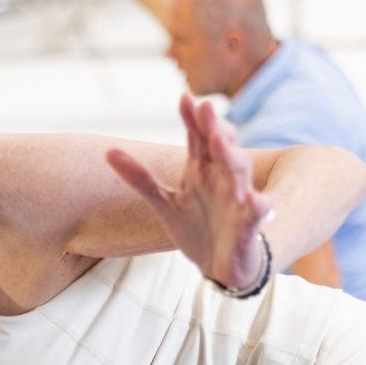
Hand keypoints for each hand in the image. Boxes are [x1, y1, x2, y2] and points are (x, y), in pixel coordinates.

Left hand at [105, 95, 273, 289]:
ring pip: (238, 172)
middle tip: (205, 107)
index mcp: (201, 171)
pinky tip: (255, 201)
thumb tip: (108, 151)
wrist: (220, 267)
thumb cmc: (197, 229)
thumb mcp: (163, 203)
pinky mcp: (248, 226)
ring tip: (219, 142)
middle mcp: (221, 180)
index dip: (192, 118)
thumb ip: (139, 178)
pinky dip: (258, 206)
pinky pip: (256, 213)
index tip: (184, 97)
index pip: (198, 138)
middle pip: (219, 147)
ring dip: (231, 156)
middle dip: (213, 128)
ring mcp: (237, 200)